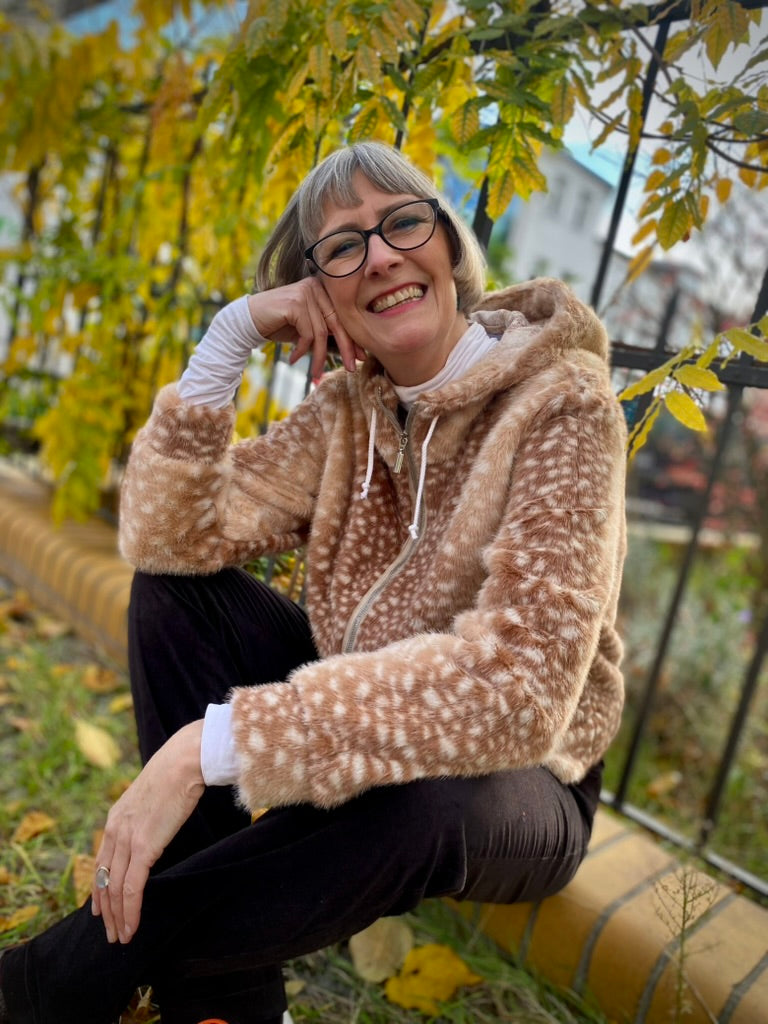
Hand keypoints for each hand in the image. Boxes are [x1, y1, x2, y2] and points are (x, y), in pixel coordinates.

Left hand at [91, 721, 204, 943]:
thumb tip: (156, 822)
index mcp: (116, 817)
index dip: (100, 888)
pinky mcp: (144, 847)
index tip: (100, 909)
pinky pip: (132, 887)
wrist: (185, 760)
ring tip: (121, 937)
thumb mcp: (153, 794)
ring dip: (117, 917)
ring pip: (115, 889)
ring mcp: (128, 839)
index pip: (102, 861)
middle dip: (106, 911)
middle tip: (109, 933)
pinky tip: (132, 927)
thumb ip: (148, 813)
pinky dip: (130, 911)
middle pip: (104, 879)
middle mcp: (116, 830)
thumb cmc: (178, 770)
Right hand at [247, 279, 364, 381]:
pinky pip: (307, 333)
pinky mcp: (295, 303)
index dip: (352, 338)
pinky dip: (302, 350)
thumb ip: (326, 329)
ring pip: (321, 332)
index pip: (342, 316)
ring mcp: (305, 292)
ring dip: (319, 356)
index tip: (360, 357)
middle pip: (337, 323)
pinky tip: (294, 358)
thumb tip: (354, 347)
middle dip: (345, 348)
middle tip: (350, 368)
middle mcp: (315, 286)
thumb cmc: (279, 324)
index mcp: (322, 288)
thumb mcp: (307, 326)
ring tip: (316, 372)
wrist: (248, 320)